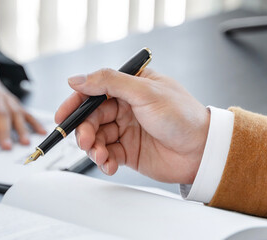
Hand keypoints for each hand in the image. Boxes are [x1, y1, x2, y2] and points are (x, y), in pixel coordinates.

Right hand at [55, 68, 209, 183]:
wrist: (203, 152)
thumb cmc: (183, 117)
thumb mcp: (145, 92)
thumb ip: (109, 82)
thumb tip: (78, 78)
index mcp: (130, 86)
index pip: (93, 91)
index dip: (75, 103)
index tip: (63, 116)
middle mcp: (126, 107)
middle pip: (91, 117)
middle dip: (84, 130)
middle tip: (86, 141)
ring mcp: (126, 130)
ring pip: (96, 138)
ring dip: (93, 148)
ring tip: (101, 155)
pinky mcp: (128, 152)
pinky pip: (106, 155)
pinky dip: (103, 161)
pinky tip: (109, 164)